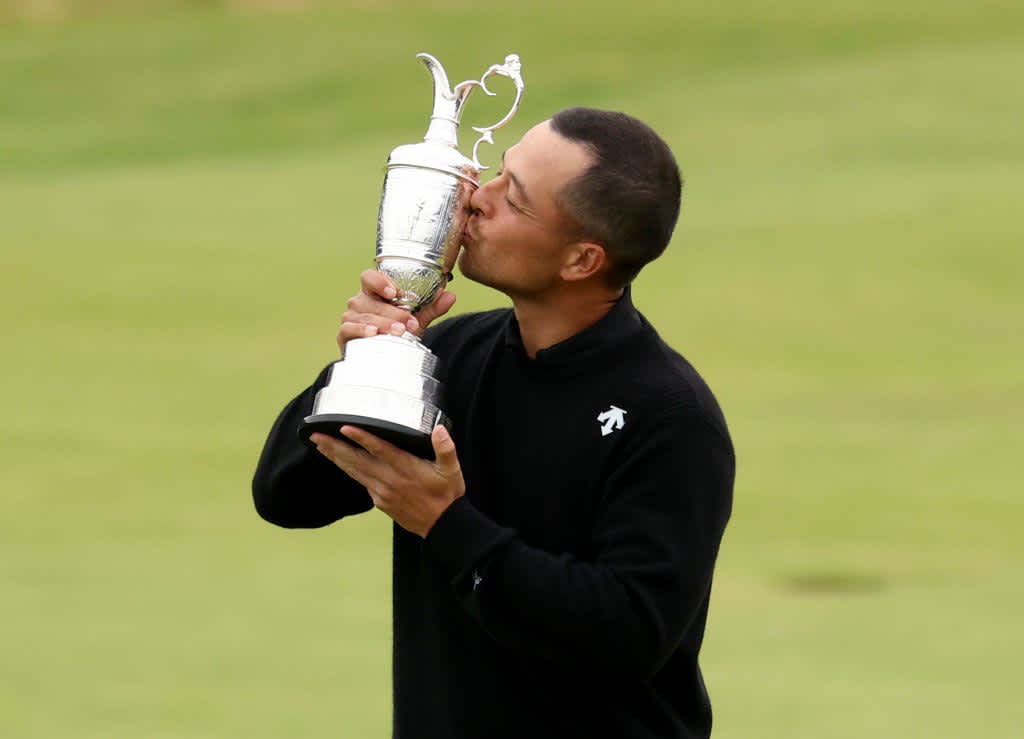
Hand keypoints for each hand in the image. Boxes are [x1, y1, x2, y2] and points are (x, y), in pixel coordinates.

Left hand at [310, 425, 464, 537]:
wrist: (442, 525)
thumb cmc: (447, 496)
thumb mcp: (452, 470)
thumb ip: (446, 448)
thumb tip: (439, 430)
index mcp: (405, 469)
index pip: (379, 450)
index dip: (361, 437)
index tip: (344, 428)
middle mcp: (390, 480)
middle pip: (356, 460)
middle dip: (335, 446)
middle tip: (316, 435)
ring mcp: (382, 492)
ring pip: (354, 471)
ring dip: (336, 457)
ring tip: (320, 445)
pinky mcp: (379, 501)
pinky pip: (360, 482)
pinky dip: (348, 470)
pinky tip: (340, 462)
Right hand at [337, 269, 456, 353]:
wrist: (383, 356)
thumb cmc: (396, 331)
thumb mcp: (416, 318)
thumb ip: (432, 307)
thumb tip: (450, 296)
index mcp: (373, 291)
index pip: (369, 277)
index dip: (379, 282)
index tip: (394, 292)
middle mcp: (360, 301)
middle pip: (370, 301)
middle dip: (392, 312)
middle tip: (408, 321)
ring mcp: (351, 317)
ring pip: (363, 316)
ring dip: (382, 323)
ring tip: (398, 331)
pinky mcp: (345, 334)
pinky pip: (349, 329)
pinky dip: (361, 330)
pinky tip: (373, 334)